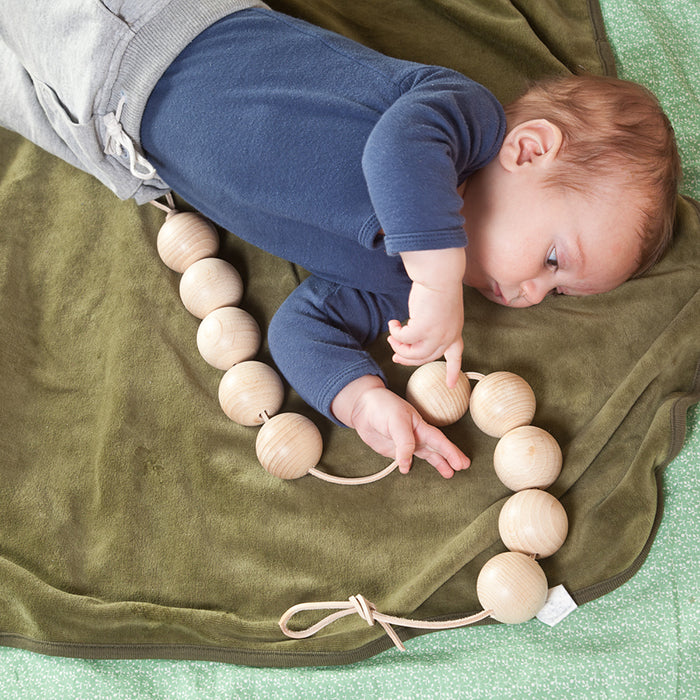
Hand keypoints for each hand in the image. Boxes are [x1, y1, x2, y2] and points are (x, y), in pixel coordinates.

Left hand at [331, 376, 470, 477]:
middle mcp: (416, 435)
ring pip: (426, 455)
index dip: (451, 452)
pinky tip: (412, 470)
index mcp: (420, 425)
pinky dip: (411, 465)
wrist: (362, 407)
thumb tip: (406, 464)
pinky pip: (407, 459)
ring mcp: (406, 443)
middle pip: (437, 448)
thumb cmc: (382, 407)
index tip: (461, 463)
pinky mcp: (394, 450)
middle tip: (464, 467)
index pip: (439, 440)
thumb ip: (404, 442)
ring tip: (449, 473)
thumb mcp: (396, 420)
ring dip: (438, 463)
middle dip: (451, 457)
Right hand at [389, 248, 465, 386]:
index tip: (451, 385)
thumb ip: (432, 325)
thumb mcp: (441, 311)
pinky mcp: (422, 329)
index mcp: (455, 332)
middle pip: (425, 358)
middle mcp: (447, 336)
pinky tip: (393, 323)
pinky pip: (403, 339)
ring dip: (399, 347)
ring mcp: (436, 335)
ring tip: (391, 338)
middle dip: (408, 359)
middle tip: (395, 356)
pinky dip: (395, 333)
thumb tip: (413, 334)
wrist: (439, 275)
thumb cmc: (439, 287)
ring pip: (413, 353)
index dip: (453, 372)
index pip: (456, 356)